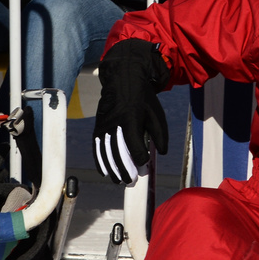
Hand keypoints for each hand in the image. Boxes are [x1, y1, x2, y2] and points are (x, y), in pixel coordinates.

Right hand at [92, 39, 169, 184]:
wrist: (123, 78)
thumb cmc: (143, 97)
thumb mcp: (156, 113)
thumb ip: (160, 134)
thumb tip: (161, 152)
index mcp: (131, 118)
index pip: (134, 145)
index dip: (140, 157)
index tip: (144, 162)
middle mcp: (115, 122)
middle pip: (117, 152)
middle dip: (123, 169)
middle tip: (129, 181)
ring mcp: (104, 124)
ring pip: (106, 151)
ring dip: (111, 168)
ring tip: (118, 180)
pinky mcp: (98, 125)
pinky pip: (97, 146)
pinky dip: (99, 160)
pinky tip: (104, 171)